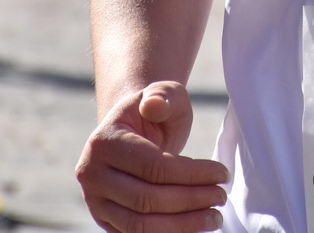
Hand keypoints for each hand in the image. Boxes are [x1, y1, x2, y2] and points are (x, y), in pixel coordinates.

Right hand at [76, 81, 228, 232]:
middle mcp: (91, 175)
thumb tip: (154, 105)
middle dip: (190, 201)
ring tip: (214, 217)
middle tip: (221, 196)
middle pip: (146, 199)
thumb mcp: (165, 93)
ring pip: (140, 225)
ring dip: (182, 225)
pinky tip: (196, 227)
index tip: (222, 173)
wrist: (134, 132)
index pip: (152, 166)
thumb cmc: (155, 112)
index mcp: (103, 142)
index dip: (191, 173)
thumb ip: (164, 95)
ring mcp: (95, 202)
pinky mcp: (105, 221)